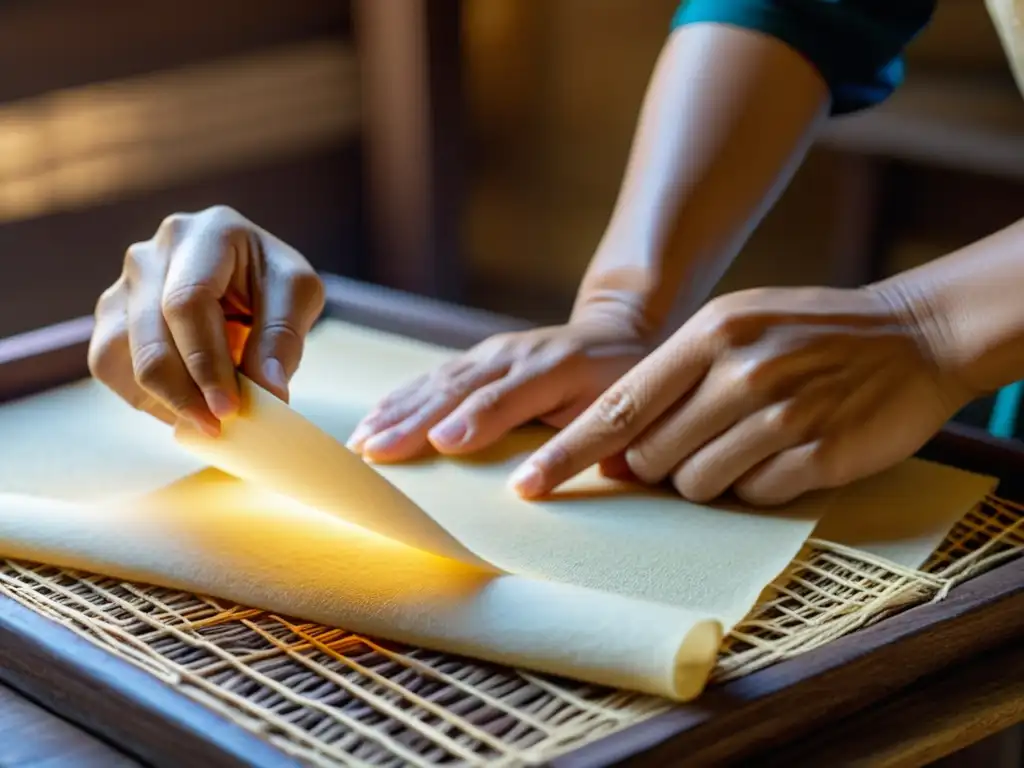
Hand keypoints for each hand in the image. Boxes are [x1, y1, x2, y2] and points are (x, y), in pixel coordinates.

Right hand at [88, 206, 324, 434]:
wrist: (247, 272)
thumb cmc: (273, 280)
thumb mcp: (297, 295)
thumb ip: (283, 338)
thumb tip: (269, 392)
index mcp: (205, 234)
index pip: (188, 302)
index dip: (205, 361)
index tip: (229, 407)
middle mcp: (152, 254)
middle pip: (150, 334)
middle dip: (183, 390)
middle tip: (216, 426)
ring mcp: (124, 283)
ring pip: (119, 353)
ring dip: (161, 398)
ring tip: (203, 420)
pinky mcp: (112, 314)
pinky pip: (109, 364)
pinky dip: (143, 396)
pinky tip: (182, 406)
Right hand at [347, 319, 650, 461]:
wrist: (614, 332)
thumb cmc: (622, 382)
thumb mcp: (623, 409)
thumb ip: (596, 439)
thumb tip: (573, 477)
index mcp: (555, 367)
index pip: (506, 397)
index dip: (474, 421)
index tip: (441, 445)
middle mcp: (516, 354)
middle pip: (458, 389)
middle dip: (414, 421)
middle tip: (375, 452)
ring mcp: (493, 351)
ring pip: (438, 380)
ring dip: (397, 410)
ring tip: (362, 440)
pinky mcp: (478, 356)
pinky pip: (435, 375)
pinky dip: (402, 396)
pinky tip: (375, 415)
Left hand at [508, 285, 973, 504]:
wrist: (913, 335)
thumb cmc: (807, 332)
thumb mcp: (733, 327)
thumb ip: (670, 382)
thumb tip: (614, 453)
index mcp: (709, 334)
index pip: (619, 407)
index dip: (568, 452)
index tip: (527, 484)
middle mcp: (741, 372)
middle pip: (651, 457)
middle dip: (654, 466)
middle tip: (695, 439)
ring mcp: (782, 415)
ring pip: (697, 484)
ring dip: (708, 475)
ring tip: (748, 438)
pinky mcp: (819, 455)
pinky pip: (754, 496)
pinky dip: (758, 484)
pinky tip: (785, 449)